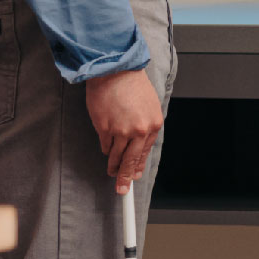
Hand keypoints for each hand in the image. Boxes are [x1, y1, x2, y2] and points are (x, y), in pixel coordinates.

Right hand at [84, 66, 166, 193]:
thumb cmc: (132, 84)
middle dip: (125, 177)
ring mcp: (121, 130)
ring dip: (112, 164)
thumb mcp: (149, 105)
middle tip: (122, 189)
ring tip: (111, 171)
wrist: (115, 69)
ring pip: (116, 155)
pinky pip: (104, 144)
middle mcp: (139, 130)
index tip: (133, 178)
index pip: (145, 153)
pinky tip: (105, 150)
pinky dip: (104, 148)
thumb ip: (145, 126)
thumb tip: (139, 146)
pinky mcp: (104, 127)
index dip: (137, 167)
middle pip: (130, 160)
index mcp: (154, 125)